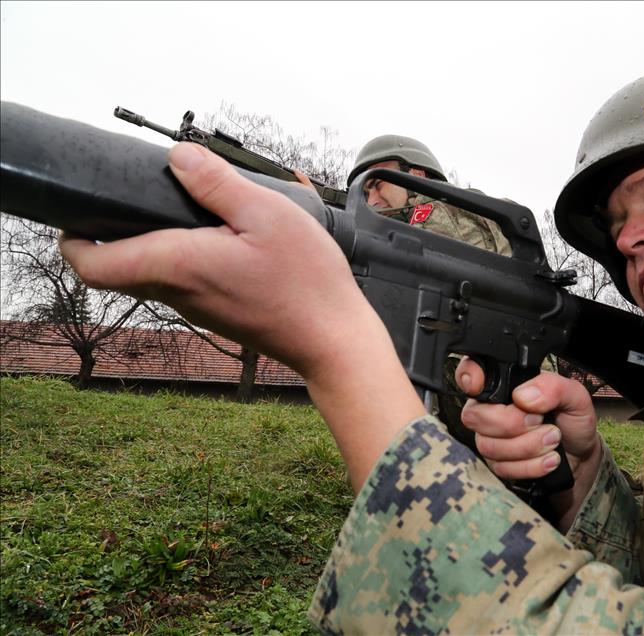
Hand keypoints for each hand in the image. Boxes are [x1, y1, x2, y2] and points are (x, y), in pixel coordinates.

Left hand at [61, 142, 424, 490]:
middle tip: (133, 197)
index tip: (81, 211)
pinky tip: (220, 237)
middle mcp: (178, 292)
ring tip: (183, 209)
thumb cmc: (306, 281)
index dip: (75, 240)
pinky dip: (183, 256)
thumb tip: (178, 157)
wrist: (334, 340)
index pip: (95, 265)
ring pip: (151, 275)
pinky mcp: (218, 312)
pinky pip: (182, 282)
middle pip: (119, 269)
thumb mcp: (268, 213)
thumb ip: (218, 183)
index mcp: (178, 264)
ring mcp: (198, 307)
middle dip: (111, 234)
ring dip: (151, 243)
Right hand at [455, 358, 601, 530]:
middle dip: (513, 424)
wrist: (580, 455)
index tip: (477, 385)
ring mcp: (490, 439)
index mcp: (505, 386)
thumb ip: (553, 387)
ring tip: (553, 439)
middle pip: (475, 417)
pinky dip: (532, 466)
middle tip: (542, 421)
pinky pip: (502, 468)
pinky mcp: (497, 465)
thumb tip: (523, 396)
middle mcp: (490, 410)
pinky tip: (549, 458)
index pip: (469, 374)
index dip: (467, 376)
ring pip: (489, 446)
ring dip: (528, 446)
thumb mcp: (574, 396)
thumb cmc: (572, 421)